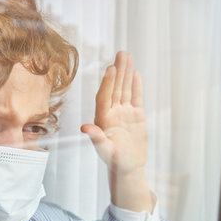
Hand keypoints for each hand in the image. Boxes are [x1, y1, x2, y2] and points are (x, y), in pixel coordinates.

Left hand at [81, 51, 152, 211]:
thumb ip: (96, 138)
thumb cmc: (115, 161)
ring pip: (125, 89)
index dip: (107, 83)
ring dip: (126, 73)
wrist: (128, 168)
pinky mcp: (135, 116)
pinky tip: (135, 73)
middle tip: (121, 53)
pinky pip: (135, 97)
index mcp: (103, 119)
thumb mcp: (105, 151)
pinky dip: (135, 85)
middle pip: (115, 88)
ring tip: (127, 56)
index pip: (105, 97)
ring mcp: (124, 113)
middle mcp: (112, 113)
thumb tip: (84, 128)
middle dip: (118, 71)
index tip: (110, 69)